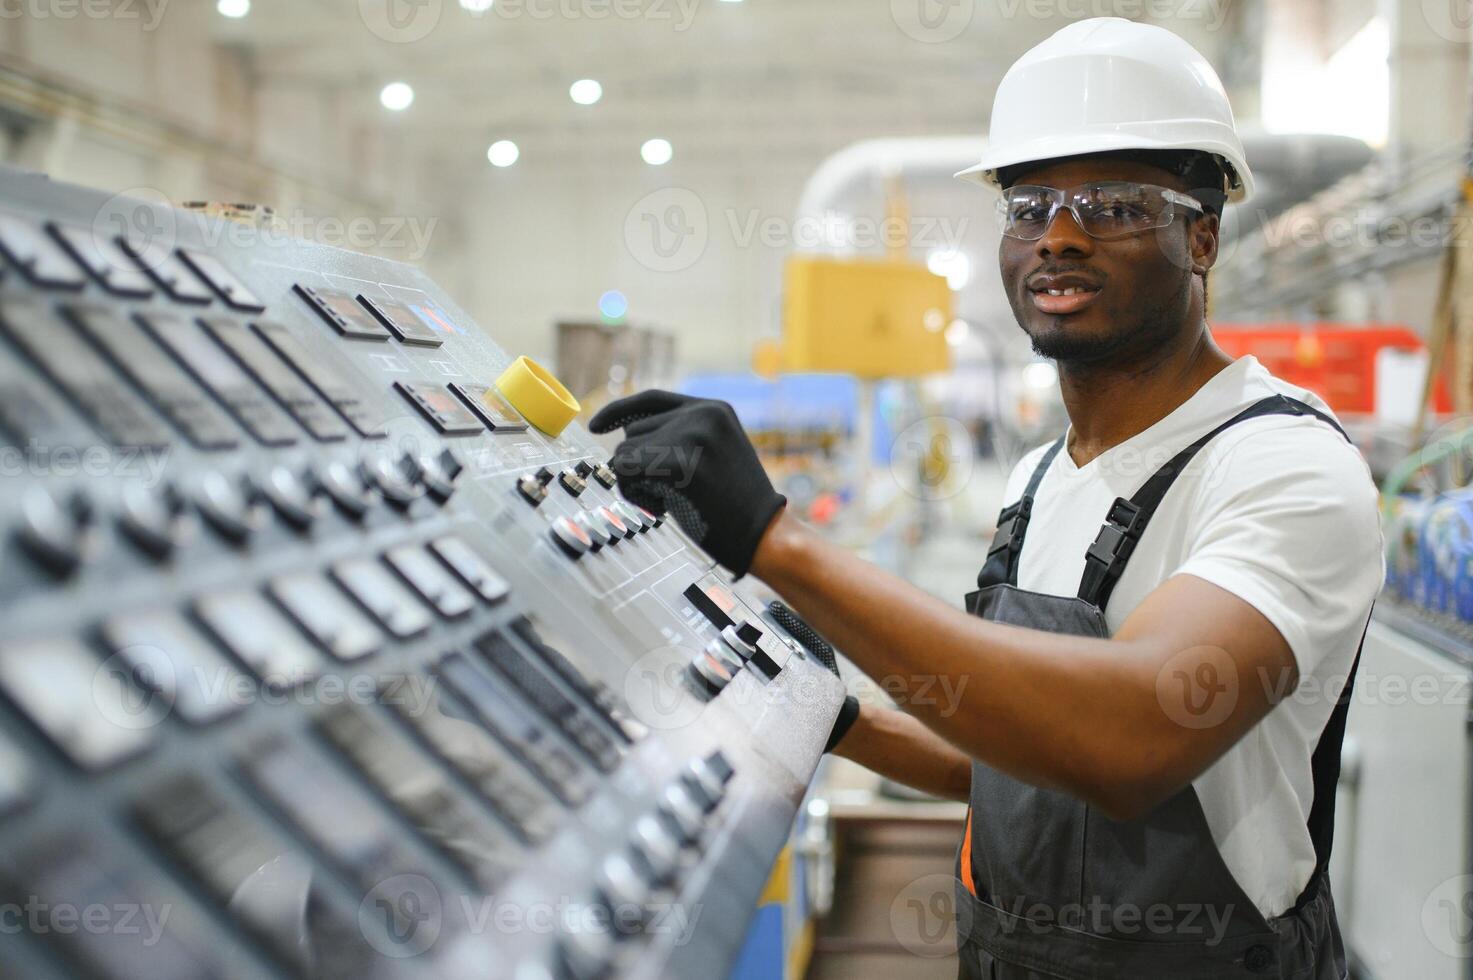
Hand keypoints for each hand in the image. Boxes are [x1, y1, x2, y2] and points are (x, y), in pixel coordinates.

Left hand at [589, 390, 785, 577]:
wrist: (766, 535)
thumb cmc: (737, 508)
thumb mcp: (715, 454)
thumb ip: (681, 437)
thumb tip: (629, 434)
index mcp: (713, 408)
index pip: (652, 399)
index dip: (618, 411)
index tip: (595, 425)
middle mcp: (702, 413)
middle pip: (633, 432)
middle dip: (637, 466)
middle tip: (668, 495)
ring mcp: (693, 435)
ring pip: (624, 453)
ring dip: (635, 484)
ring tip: (670, 501)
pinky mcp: (681, 463)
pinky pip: (625, 471)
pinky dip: (633, 495)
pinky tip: (663, 508)